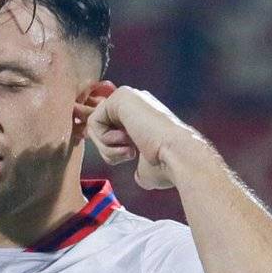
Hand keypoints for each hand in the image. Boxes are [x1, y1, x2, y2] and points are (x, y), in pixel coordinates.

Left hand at [82, 81, 208, 189]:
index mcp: (141, 116)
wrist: (178, 155)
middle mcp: (135, 102)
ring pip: (94, 127)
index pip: (108, 131)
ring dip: (108, 147)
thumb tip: (139, 176)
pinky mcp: (120, 96)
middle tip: (131, 153)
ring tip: (131, 148)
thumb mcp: (147, 168)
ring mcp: (128, 97)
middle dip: (108, 149)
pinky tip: (129, 138)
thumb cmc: (166, 165)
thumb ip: (137, 165)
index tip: (127, 155)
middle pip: (98, 129)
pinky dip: (105, 139)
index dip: (109, 148)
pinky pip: (93, 122)